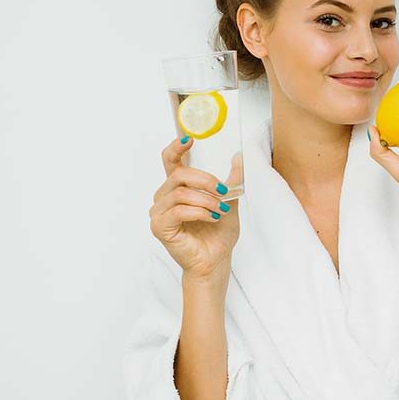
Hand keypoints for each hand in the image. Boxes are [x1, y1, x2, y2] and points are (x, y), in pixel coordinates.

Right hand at [149, 135, 241, 280]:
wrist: (216, 260)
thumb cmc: (218, 233)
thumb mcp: (229, 200)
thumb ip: (231, 180)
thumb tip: (239, 156)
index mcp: (178, 187)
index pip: (170, 161)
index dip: (176, 147)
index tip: (190, 139)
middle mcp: (164, 196)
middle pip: (179, 174)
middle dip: (204, 180)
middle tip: (223, 190)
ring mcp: (159, 212)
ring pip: (180, 193)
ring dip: (205, 200)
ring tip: (220, 210)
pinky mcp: (160, 227)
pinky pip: (178, 211)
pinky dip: (199, 212)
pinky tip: (212, 217)